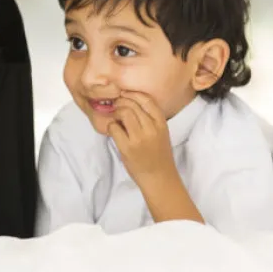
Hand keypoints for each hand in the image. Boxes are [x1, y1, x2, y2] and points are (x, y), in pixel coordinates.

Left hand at [108, 92, 202, 224]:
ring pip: (123, 113)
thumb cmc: (158, 155)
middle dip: (121, 101)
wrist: (159, 177)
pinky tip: (114, 130)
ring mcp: (139, 138)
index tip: (125, 94)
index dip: (133, 94)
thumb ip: (150, 119)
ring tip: (115, 117)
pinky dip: (111, 126)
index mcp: (161, 123)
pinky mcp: (127, 147)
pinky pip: (114, 128)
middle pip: (132, 104)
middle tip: (116, 105)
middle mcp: (151, 128)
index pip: (147, 100)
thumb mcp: (161, 133)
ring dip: (116, 112)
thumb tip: (130, 103)